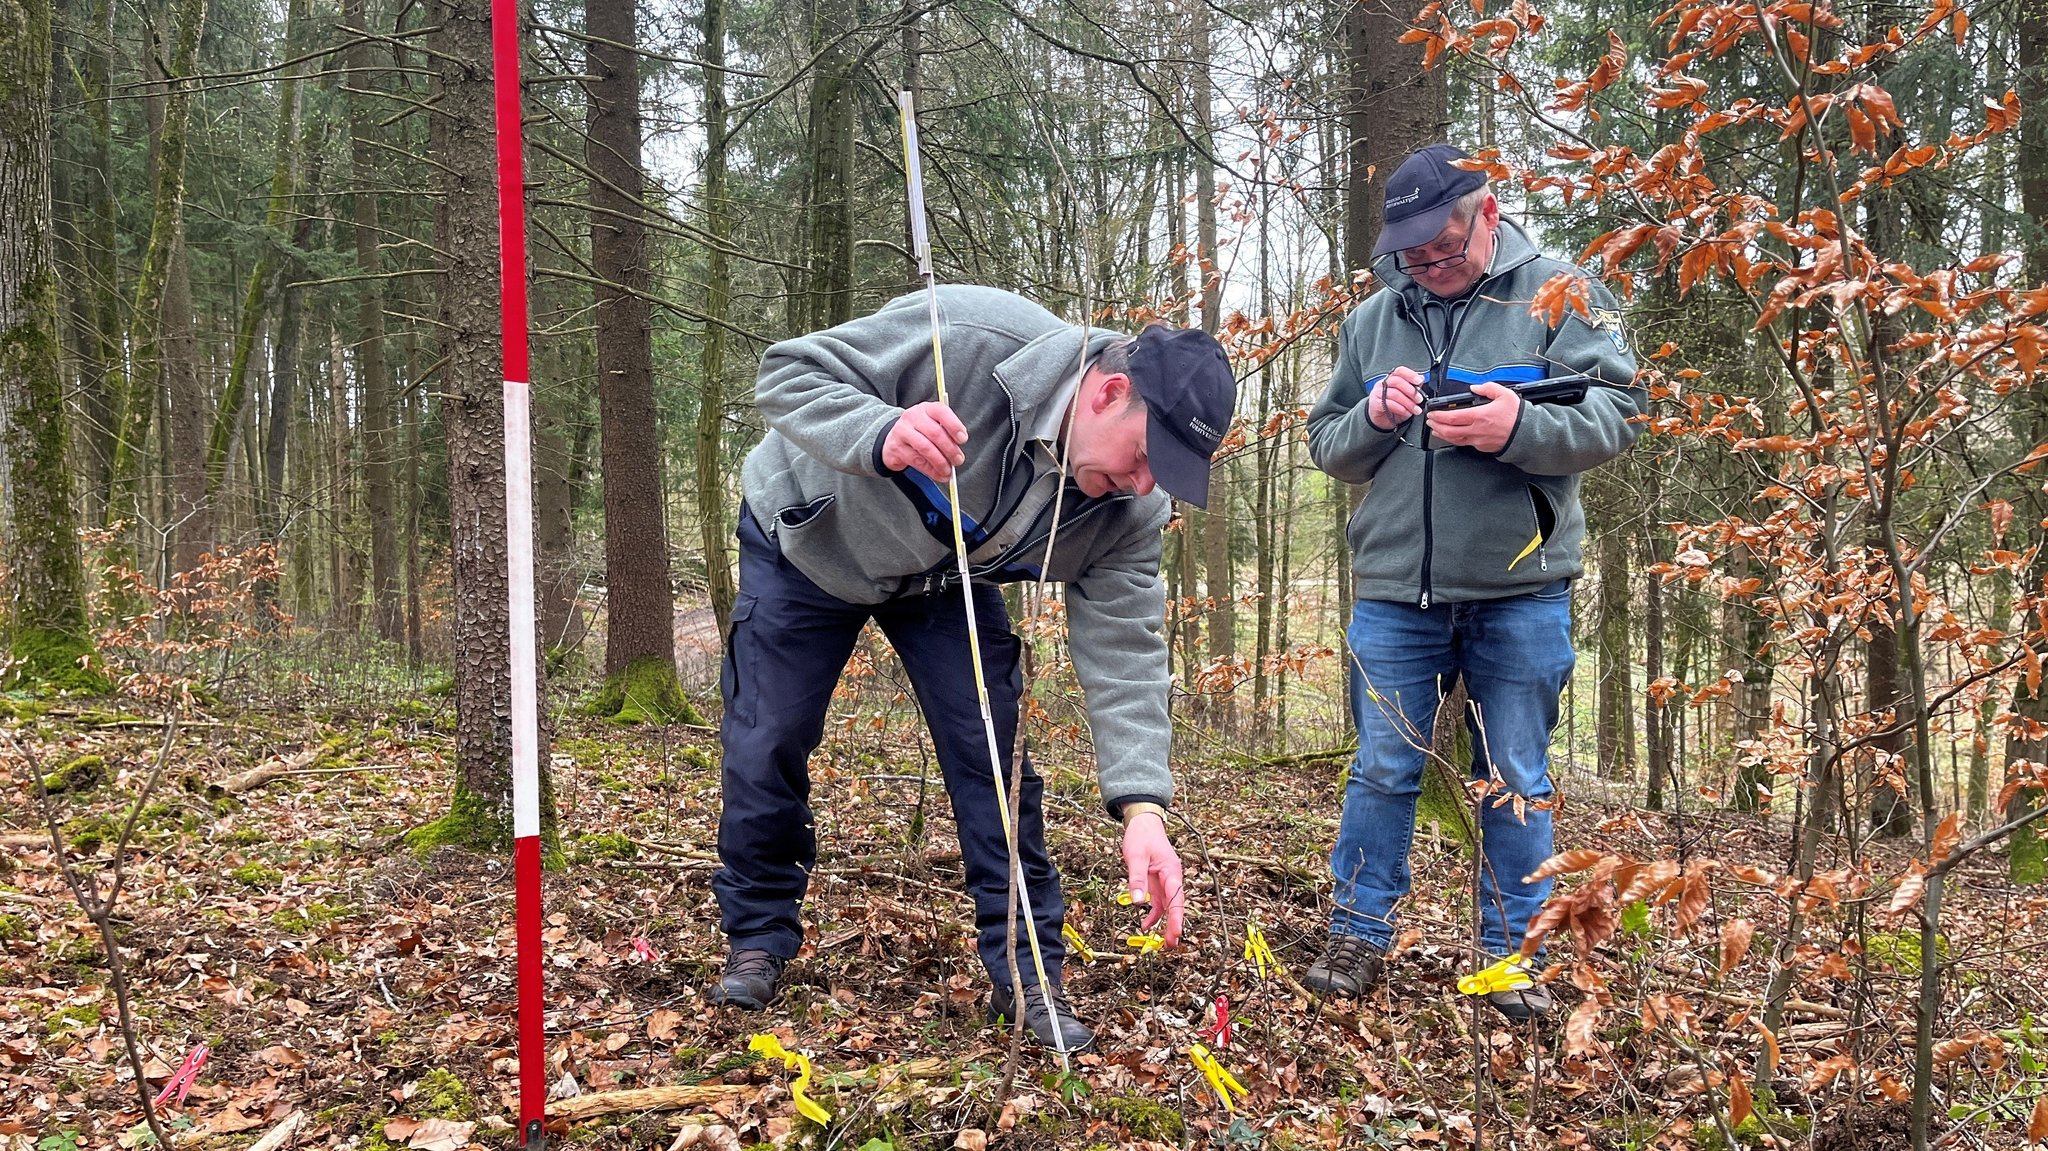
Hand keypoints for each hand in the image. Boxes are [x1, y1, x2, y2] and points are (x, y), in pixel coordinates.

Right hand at [882, 401, 968, 479]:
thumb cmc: (920, 432)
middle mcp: (913, 417)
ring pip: (925, 448)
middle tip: (958, 460)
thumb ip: (947, 435)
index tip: (963, 440)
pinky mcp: (896, 448)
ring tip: (948, 471)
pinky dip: (930, 470)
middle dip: (950, 449)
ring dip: (940, 462)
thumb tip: (957, 453)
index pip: (941, 412)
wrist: (895, 438)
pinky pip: (917, 461)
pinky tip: (938, 474)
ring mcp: (902, 431)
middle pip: (935, 433)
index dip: (954, 426)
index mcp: (927, 408)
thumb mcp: (933, 425)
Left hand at [1120, 812, 1184, 947]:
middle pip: (1175, 905)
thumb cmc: (1142, 837)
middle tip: (1172, 945)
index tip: (1176, 932)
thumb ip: (1137, 879)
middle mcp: (1172, 878)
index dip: (1176, 917)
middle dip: (1174, 925)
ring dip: (1166, 923)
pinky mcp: (1157, 883)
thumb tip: (1138, 901)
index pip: (1176, 898)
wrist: (1143, 824)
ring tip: (1164, 943)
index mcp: (1171, 871)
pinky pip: (1158, 902)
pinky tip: (1145, 924)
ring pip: (1168, 906)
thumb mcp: (1136, 857)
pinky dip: (1153, 914)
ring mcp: (1165, 882)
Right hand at [1367, 367, 1424, 430]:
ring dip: (1408, 402)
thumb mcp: (1406, 396)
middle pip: (1397, 381)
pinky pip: (1389, 404)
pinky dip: (1400, 409)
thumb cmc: (1394, 406)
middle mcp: (1383, 384)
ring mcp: (1377, 393)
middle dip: (1411, 391)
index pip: (1400, 371)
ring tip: (1415, 409)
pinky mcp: (1375, 404)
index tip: (1419, 381)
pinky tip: (1407, 413)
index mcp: (1391, 379)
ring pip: (1394, 394)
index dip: (1410, 375)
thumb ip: (1413, 387)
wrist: (1381, 419)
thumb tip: (1421, 378)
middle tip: (1419, 399)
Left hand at [1426, 381, 1520, 452]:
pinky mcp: (1482, 447)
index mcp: (1479, 416)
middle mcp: (1476, 430)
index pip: (1452, 417)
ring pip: (1455, 440)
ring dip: (1443, 434)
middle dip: (1436, 426)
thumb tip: (1475, 387)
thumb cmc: (1517, 415)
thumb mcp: (1505, 394)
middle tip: (1430, 422)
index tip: (1432, 413)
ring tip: (1436, 429)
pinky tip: (1453, 435)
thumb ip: (1488, 388)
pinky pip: (1465, 443)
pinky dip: (1456, 439)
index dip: (1439, 416)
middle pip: (1449, 431)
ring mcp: (1479, 441)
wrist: (1528, 433)